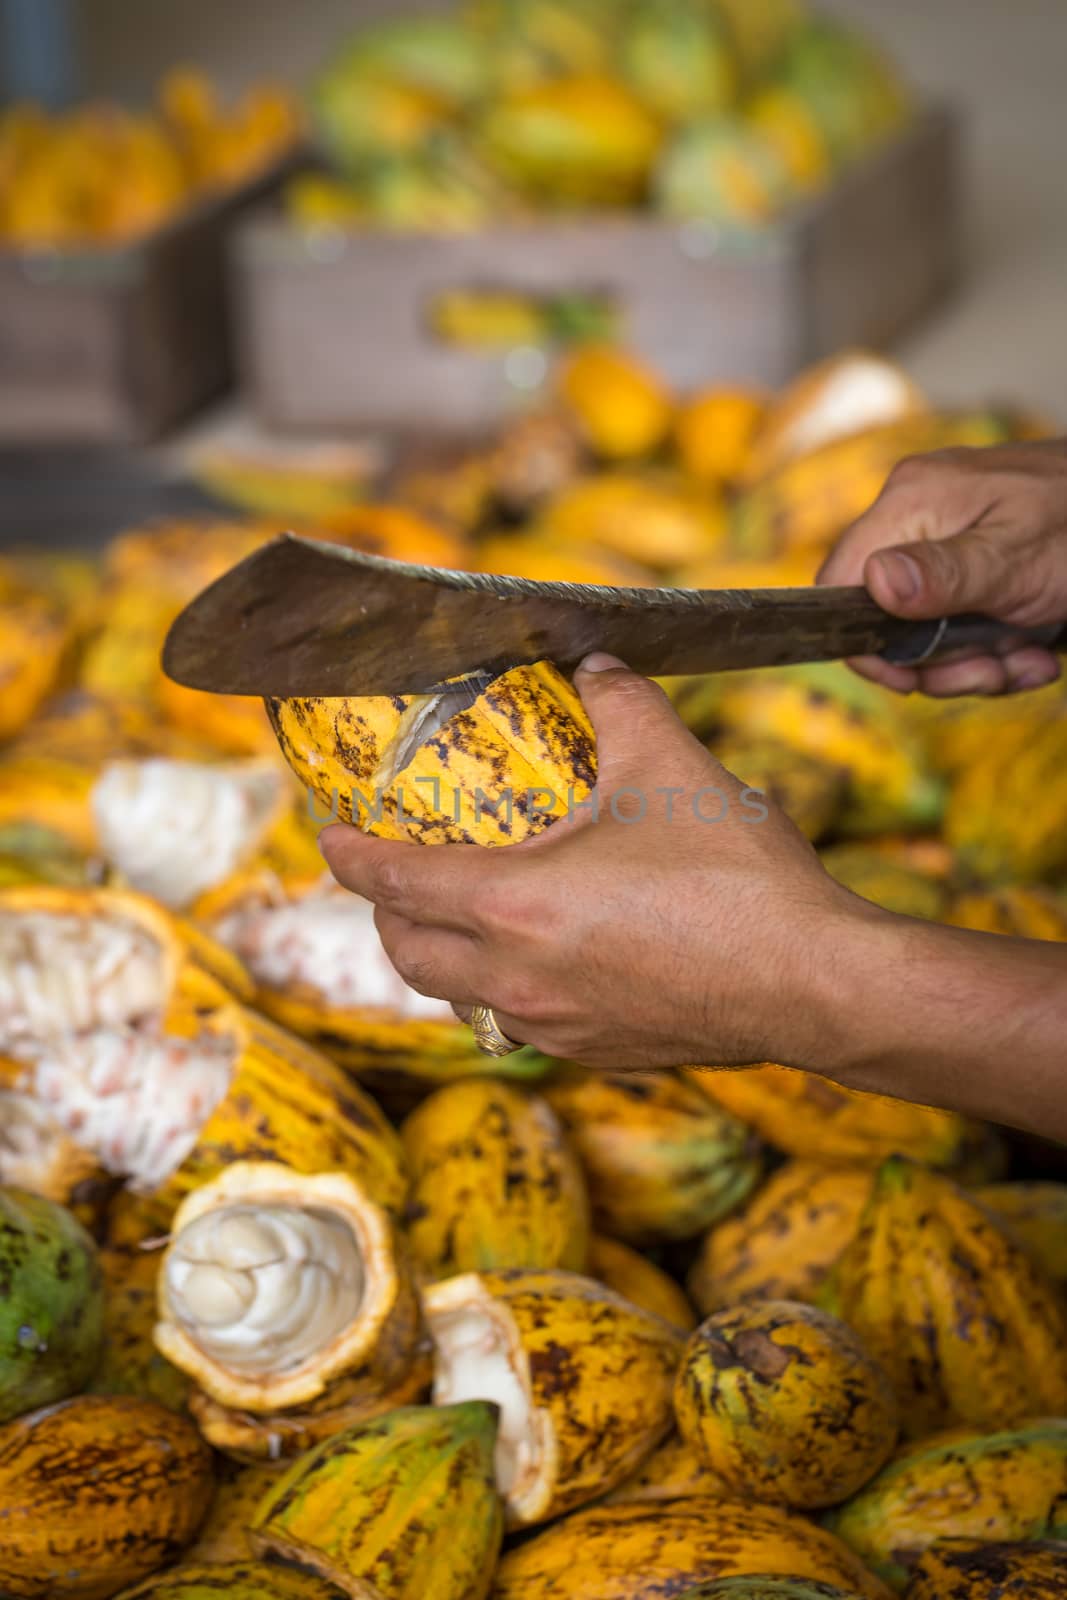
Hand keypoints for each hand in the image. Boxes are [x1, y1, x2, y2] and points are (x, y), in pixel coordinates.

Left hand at [319, 657, 859, 1070]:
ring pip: (457, 996)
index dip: (348, 853)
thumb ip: (622, 701)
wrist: (814, 982)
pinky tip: (547, 954)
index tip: (329, 834)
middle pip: (405, 952)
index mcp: (512, 905)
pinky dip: (503, 986)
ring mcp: (554, 1025)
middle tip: (402, 868)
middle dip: (387, 909)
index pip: (392, 880)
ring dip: (441, 953)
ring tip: (468, 912)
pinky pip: (517, 1022)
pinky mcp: (596, 1052)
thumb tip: (597, 662)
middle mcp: (515, 976)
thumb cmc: (738, 880)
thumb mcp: (673, 765)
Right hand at [817, 438, 1066, 694]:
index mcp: (912, 503)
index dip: (866, 644)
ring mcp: (945, 539)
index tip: (913, 679)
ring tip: (1032, 658)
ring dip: (977, 664)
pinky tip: (1037, 648)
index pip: (838, 585)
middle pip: (884, 618)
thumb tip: (875, 583)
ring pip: (925, 632)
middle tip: (993, 673)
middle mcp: (917, 517)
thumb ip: (945, 573)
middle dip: (940, 663)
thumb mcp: (1018, 559)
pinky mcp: (972, 564)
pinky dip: (997, 650)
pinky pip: (960, 623)